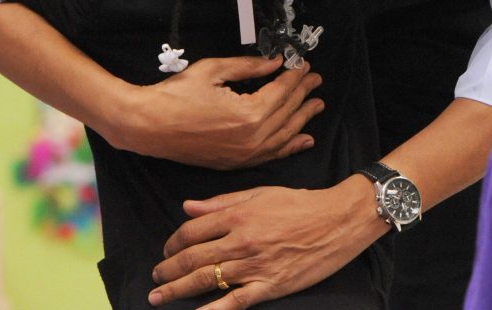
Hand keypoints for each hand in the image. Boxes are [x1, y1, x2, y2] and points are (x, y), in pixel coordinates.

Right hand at [114, 55, 323, 168]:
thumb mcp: (214, 70)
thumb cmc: (177, 94)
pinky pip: (271, 155)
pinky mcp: (235, 164)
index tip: (305, 65)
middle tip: (316, 80)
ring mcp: (245, 155)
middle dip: (303, 95)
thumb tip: (275, 62)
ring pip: (284, 137)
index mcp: (250, 114)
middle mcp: (253, 139)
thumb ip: (249, 67)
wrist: (149, 126)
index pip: (282, 93)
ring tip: (317, 105)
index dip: (295, 77)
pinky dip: (290, 146)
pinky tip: (302, 140)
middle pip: (287, 113)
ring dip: (303, 120)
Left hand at [148, 177, 385, 307]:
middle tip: (155, 279)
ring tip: (159, 297)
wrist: (337, 220)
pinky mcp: (270, 286)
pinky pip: (235, 302)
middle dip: (168, 270)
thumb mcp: (259, 193)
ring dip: (178, 290)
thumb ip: (222, 202)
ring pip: (207, 280)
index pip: (193, 230)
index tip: (166, 250)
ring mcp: (255, 265)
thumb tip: (188, 207)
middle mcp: (241, 240)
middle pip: (194, 257)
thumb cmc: (299, 203)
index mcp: (238, 214)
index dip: (173, 242)